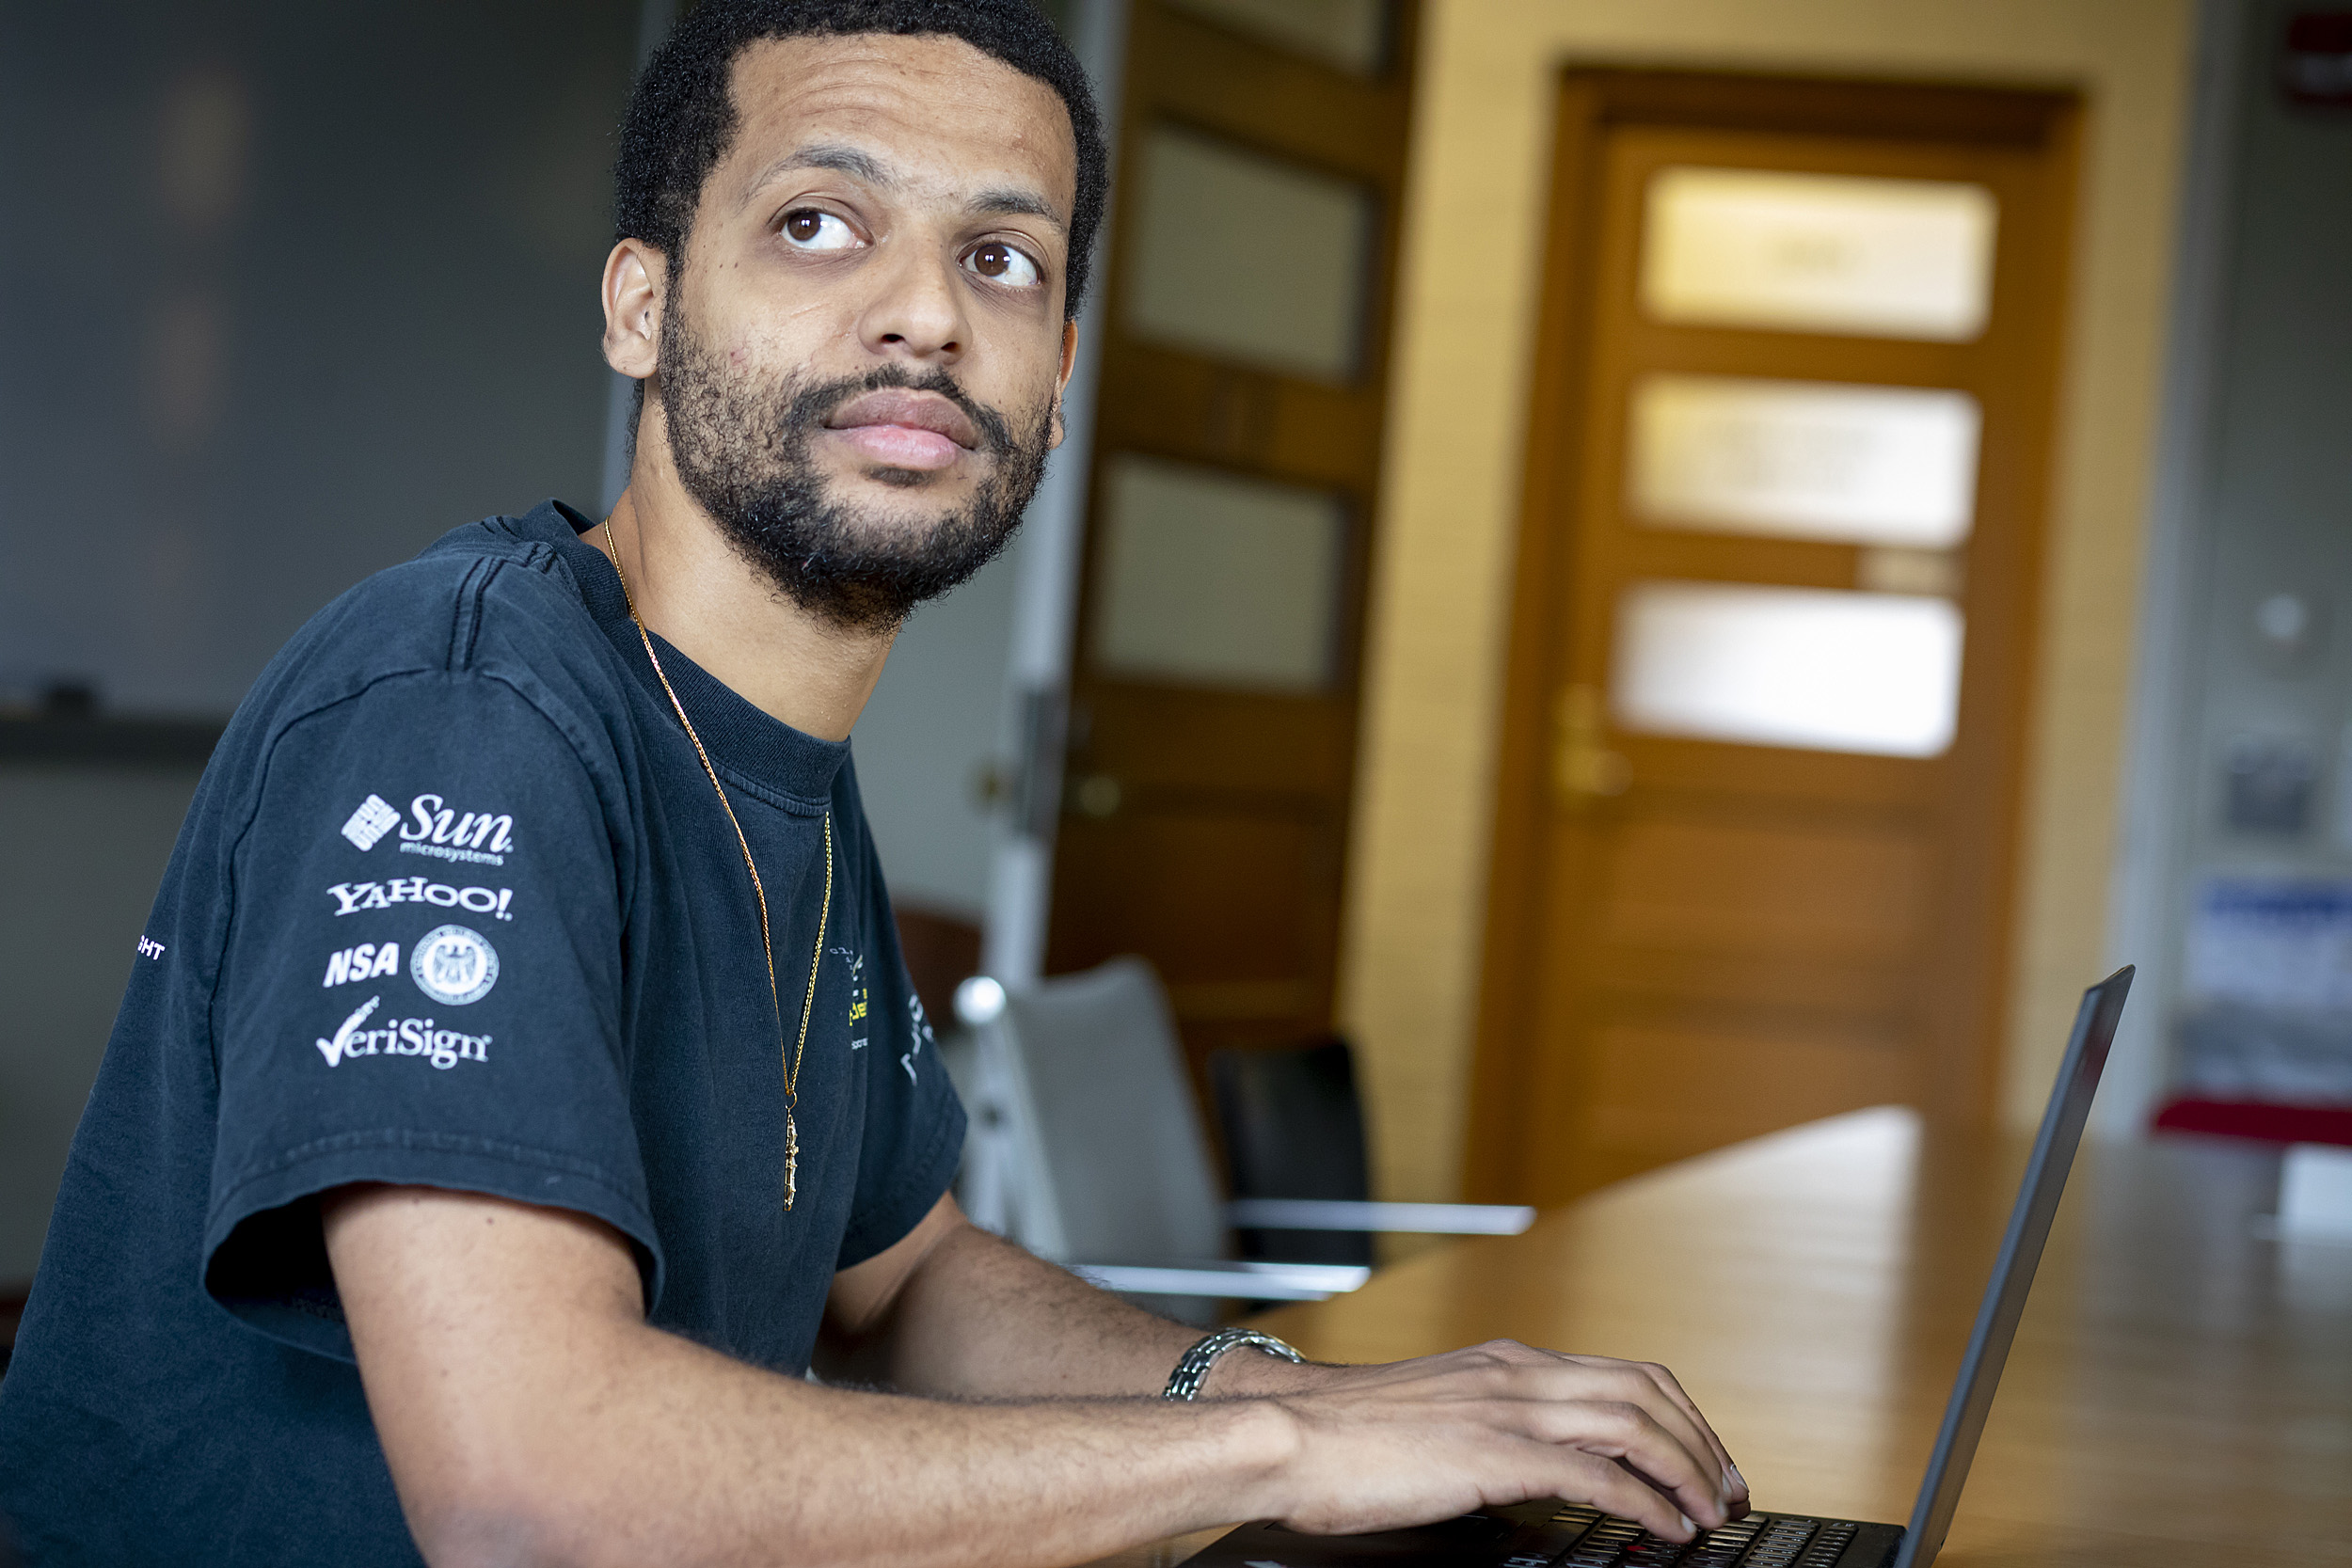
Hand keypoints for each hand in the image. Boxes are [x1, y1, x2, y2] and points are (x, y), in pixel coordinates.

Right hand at [1255, 1340, 1748, 1542]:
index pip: (1622, 1373)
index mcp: (1506, 1362)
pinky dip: (1643, 1501)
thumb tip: (1541, 1471)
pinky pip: (1593, 1473)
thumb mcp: (1439, 1415)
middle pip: (1645, 1390)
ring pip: (1633, 1424)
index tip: (1706, 1462)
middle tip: (1731, 1492)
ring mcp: (1506, 1408)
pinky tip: (1665, 1529)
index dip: (1679, 1417)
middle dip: (1702, 1442)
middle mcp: (1517, 1373)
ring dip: (1687, 1472)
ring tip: (1713, 1515)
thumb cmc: (1346, 1440)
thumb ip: (1494, 1427)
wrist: (1284, 1436)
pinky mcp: (1492, 1454)